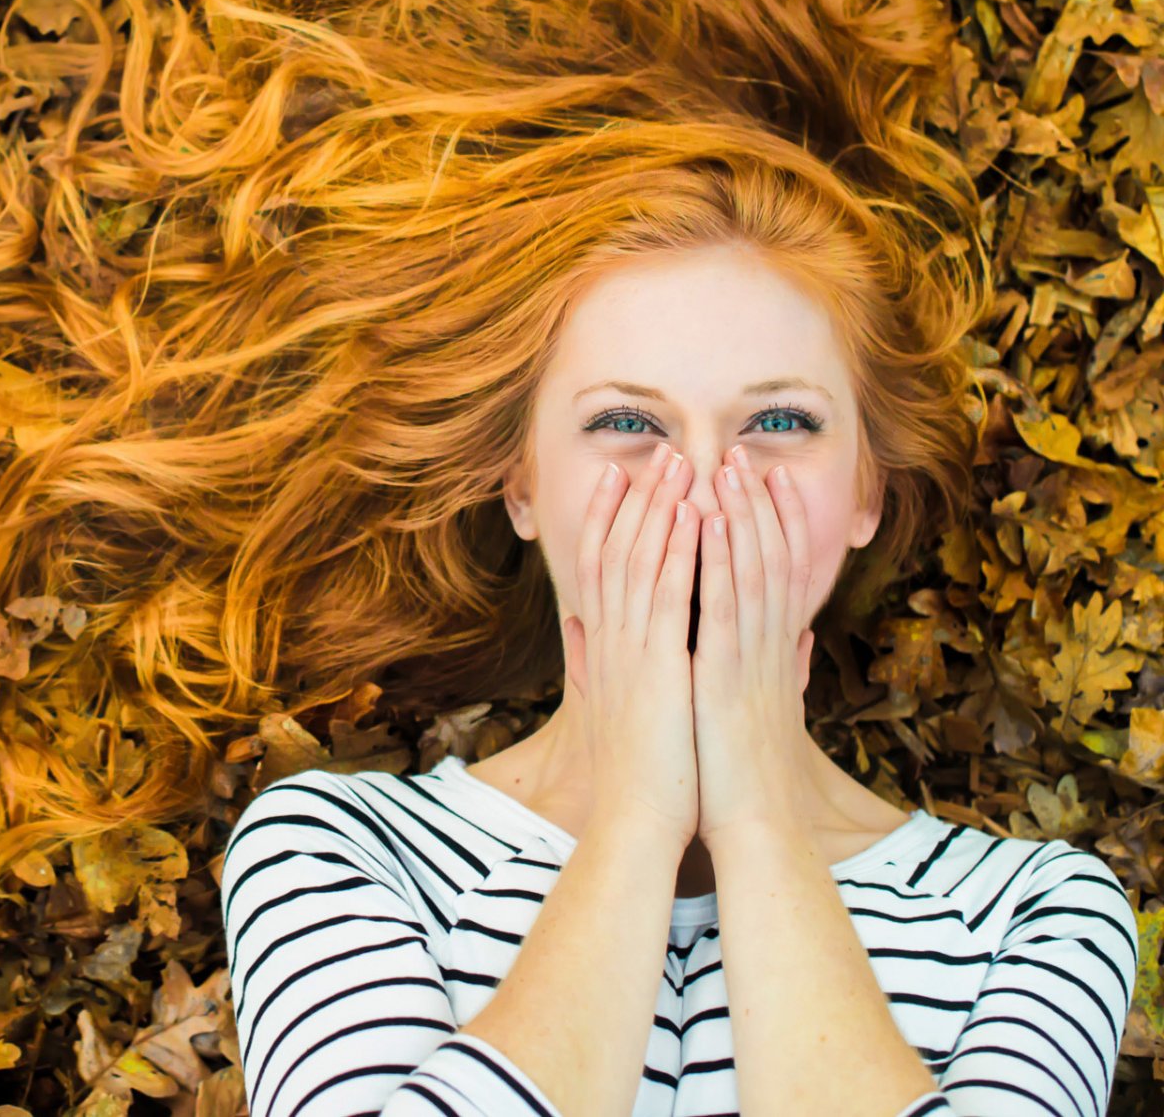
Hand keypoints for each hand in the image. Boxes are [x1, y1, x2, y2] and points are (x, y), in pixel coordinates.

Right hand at [565, 440, 700, 852]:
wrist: (638, 820)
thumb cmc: (636, 772)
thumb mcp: (609, 706)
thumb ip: (593, 663)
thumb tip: (578, 632)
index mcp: (603, 648)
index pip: (599, 566)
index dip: (606, 517)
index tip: (619, 476)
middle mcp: (609, 638)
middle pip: (616, 550)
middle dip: (636, 497)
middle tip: (655, 450)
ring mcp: (631, 648)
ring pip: (640, 561)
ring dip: (660, 508)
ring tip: (679, 463)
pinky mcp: (659, 663)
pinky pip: (669, 593)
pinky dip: (679, 550)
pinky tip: (695, 514)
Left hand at [691, 441, 816, 849]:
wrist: (758, 828)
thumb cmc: (752, 777)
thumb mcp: (773, 713)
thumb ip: (787, 673)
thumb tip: (802, 646)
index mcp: (774, 653)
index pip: (780, 573)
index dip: (778, 522)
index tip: (770, 478)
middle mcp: (769, 646)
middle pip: (771, 559)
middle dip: (760, 503)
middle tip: (749, 452)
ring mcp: (750, 656)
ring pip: (750, 571)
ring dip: (741, 515)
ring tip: (730, 467)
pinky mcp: (725, 672)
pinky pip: (721, 603)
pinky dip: (715, 559)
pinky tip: (705, 524)